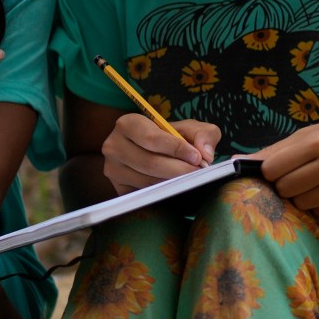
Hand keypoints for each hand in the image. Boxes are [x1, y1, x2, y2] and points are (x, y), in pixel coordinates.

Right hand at [100, 115, 220, 192]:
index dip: (177, 149)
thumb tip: (205, 154)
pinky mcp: (118, 188)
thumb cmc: (171, 138)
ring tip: (191, 180)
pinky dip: (163, 193)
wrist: (155, 152)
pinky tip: (176, 188)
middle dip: (178, 169)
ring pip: (147, 181)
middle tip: (198, 173)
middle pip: (149, 162)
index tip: (197, 158)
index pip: (152, 139)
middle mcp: (114, 146)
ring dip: (173, 182)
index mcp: (128, 124)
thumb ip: (203, 134)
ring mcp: (113, 169)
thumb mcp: (189, 129)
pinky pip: (144, 194)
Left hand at [256, 119, 318, 216]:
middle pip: (285, 189)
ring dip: (303, 196)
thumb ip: (277, 149)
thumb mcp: (315, 132)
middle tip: (302, 174)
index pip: (273, 169)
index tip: (281, 167)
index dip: (272, 170)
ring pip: (302, 204)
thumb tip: (237, 163)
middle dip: (287, 184)